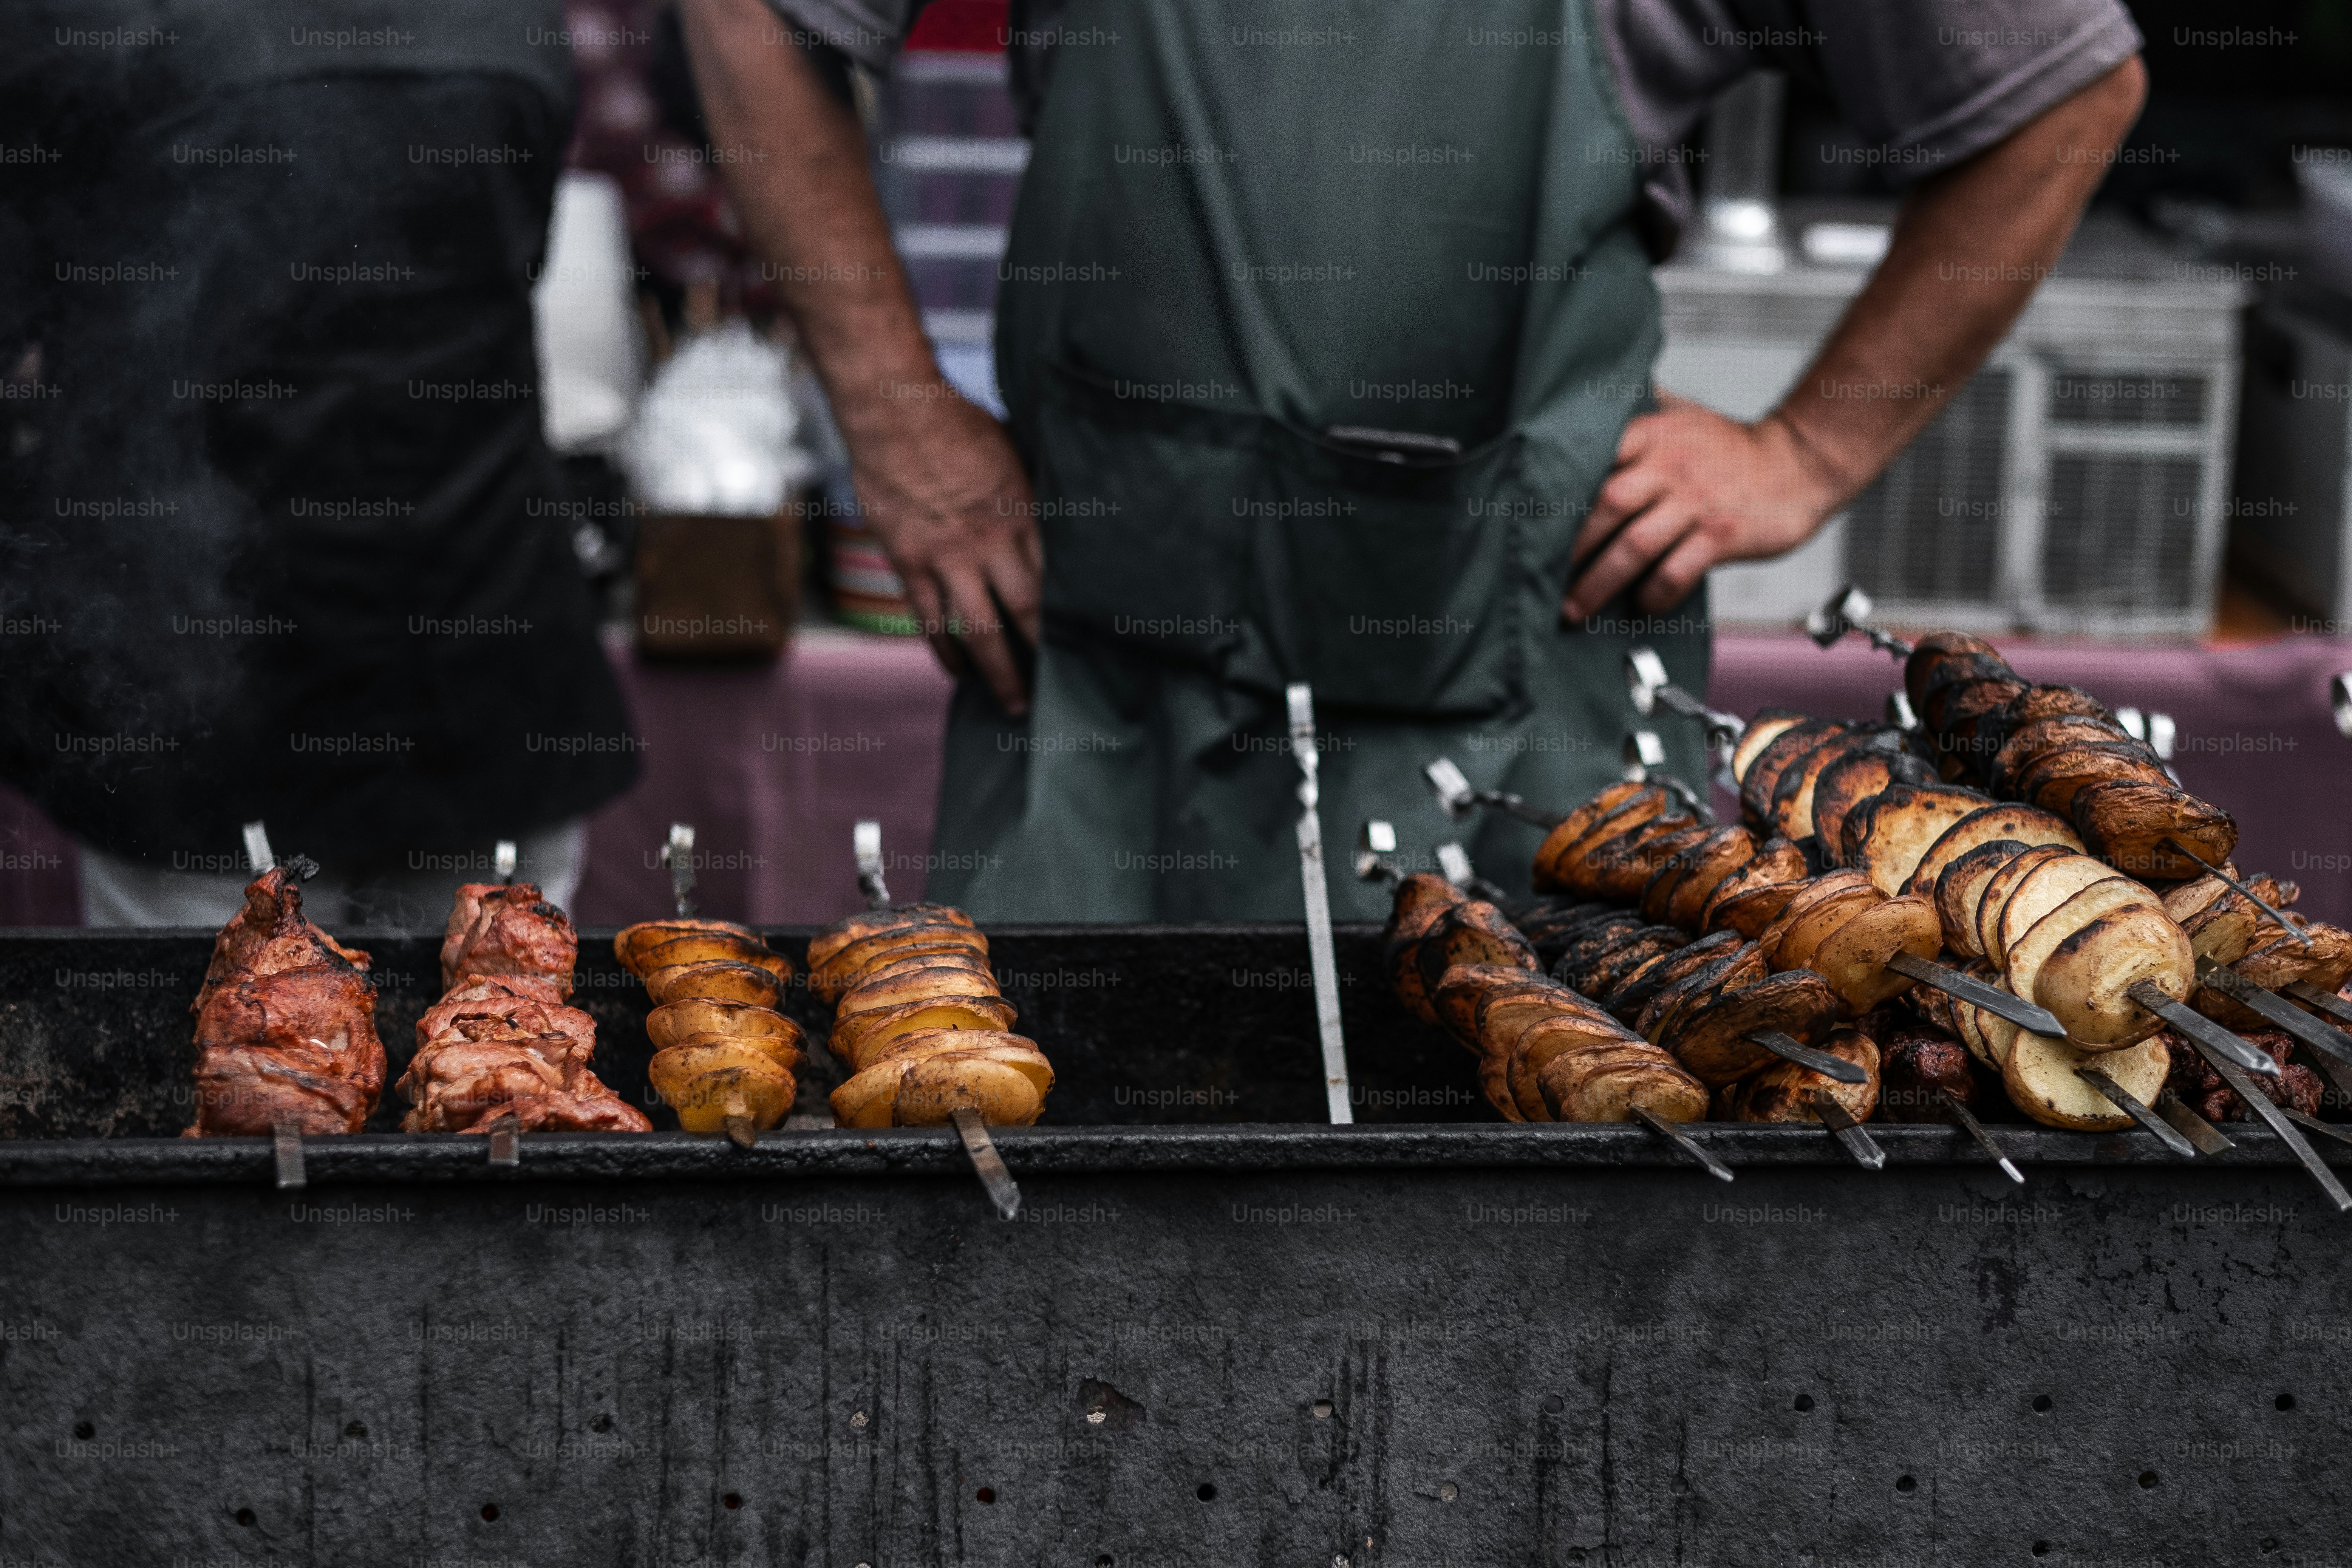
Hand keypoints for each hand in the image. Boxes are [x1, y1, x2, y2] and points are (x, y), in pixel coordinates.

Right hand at [852, 390, 1042, 713]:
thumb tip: (1045, 514)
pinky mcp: (909, 561)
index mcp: (1022, 513)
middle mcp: (989, 542)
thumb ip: (1027, 491)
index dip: (1068, 615)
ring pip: (978, 629)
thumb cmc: (956, 421)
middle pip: (1024, 611)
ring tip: (1013, 702)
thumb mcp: (1011, 451)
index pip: (1054, 578)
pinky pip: (929, 619)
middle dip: (1042, 654)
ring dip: (998, 671)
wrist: (894, 410)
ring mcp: (947, 556)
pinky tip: (958, 670)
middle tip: (1056, 690)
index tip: (1084, 643)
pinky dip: (944, 650)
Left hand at [1560, 394, 1842, 622]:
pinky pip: (1677, 571)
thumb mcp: (1682, 416)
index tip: (1529, 525)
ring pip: (1635, 545)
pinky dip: (1654, 593)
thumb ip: (1638, 412)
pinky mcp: (1723, 535)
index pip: (1593, 459)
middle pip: (1606, 506)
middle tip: (1541, 580)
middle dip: (1569, 549)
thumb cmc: (1729, 448)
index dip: (1558, 495)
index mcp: (1651, 435)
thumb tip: (1585, 400)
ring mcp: (1697, 502)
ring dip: (1599, 583)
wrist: (1800, 461)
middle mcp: (1669, 466)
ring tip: (1574, 610)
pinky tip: (1640, 605)